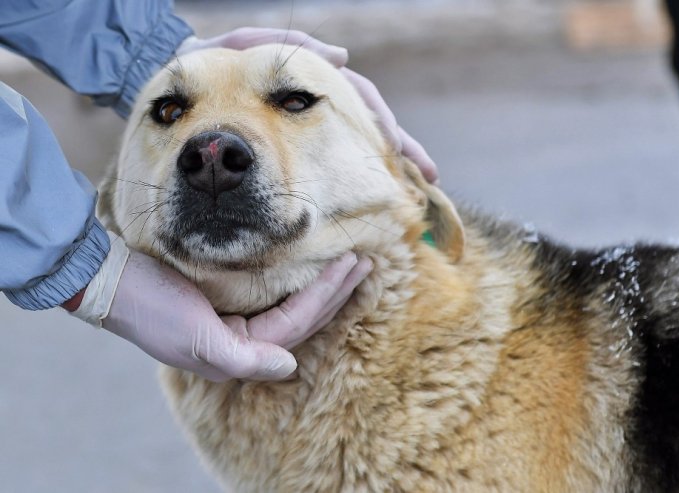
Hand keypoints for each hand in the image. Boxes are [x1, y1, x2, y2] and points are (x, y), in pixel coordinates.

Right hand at [69, 238, 371, 381]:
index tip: (353, 265)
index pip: (297, 322)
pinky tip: (312, 273)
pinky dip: (298, 283)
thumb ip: (246, 358)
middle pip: (302, 316)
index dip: (328, 295)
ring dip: (323, 287)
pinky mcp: (226, 302)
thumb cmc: (152, 308)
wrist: (110, 282)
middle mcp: (243, 340)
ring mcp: (235, 321)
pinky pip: (275, 296)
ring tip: (350, 266)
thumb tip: (291, 366)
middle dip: (335, 291)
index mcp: (238, 351)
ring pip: (293, 306)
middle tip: (365, 262)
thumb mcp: (197, 339)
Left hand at [176, 28, 437, 183]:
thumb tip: (342, 57)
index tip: (397, 148)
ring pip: (355, 148)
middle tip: (425, 177)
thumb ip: (278, 44)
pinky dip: (353, 181)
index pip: (359, 99)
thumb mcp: (233, 45)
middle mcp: (312, 106)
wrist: (173, 91)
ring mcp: (303, 129)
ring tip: (414, 191)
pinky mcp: (288, 153)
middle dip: (400, 150)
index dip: (383, 123)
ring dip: (385, 168)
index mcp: (308, 83)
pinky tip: (370, 201)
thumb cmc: (204, 66)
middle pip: (368, 126)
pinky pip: (328, 168)